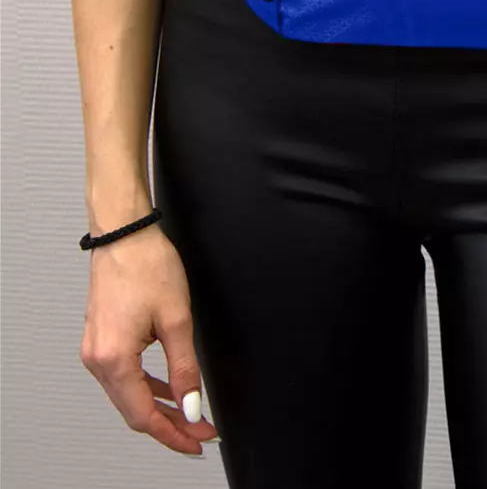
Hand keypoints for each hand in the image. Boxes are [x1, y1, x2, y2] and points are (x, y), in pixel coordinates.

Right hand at [80, 216, 217, 454]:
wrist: (125, 235)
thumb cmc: (147, 266)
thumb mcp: (177, 320)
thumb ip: (185, 368)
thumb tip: (190, 405)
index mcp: (113, 359)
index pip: (143, 415)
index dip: (173, 434)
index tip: (197, 442)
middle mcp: (97, 360)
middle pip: (133, 410)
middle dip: (169, 425)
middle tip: (199, 433)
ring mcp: (95, 350)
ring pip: (128, 394)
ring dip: (159, 407)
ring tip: (189, 416)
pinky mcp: (101, 338)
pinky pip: (124, 375)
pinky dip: (148, 385)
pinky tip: (169, 389)